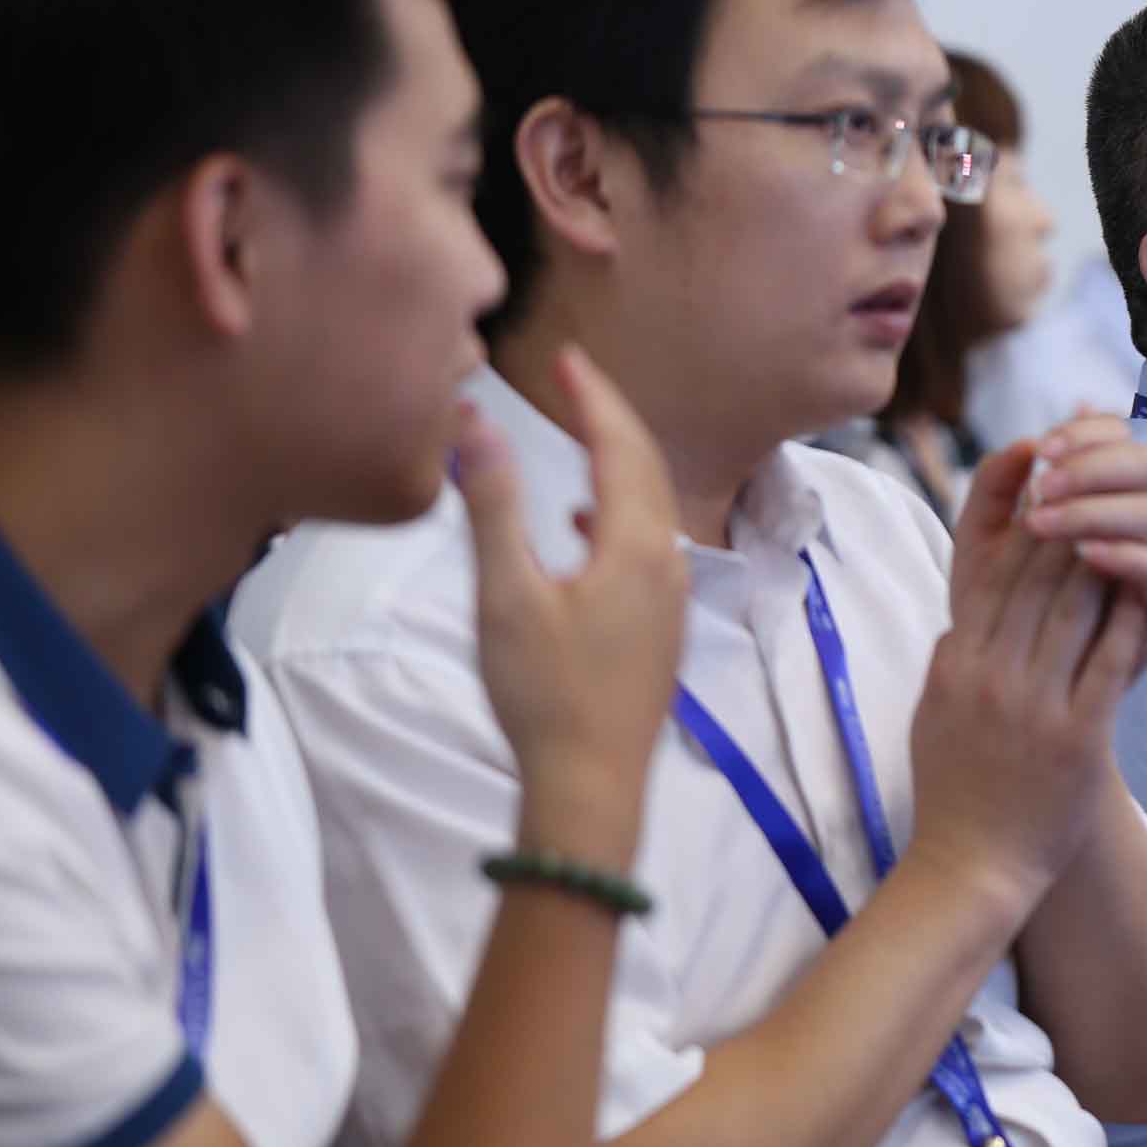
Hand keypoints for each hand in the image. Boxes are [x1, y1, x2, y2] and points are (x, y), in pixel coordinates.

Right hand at [459, 345, 687, 859]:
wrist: (591, 787)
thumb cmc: (544, 695)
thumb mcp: (505, 595)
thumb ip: (494, 506)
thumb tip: (477, 424)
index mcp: (636, 547)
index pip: (621, 446)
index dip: (594, 398)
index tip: (567, 358)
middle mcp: (667, 565)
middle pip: (646, 470)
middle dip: (610, 419)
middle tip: (575, 379)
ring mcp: (669, 601)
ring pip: (650, 509)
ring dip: (617, 465)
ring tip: (580, 434)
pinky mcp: (658, 632)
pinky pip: (645, 548)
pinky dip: (618, 516)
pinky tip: (585, 525)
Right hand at [908, 439, 1146, 903]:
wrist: (972, 866)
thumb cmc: (954, 789)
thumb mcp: (932, 713)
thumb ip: (947, 660)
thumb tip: (962, 617)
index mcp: (956, 667)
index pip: (994, 581)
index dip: (1026, 534)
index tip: (1053, 500)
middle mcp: (992, 680)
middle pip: (1035, 586)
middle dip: (1069, 533)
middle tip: (1097, 494)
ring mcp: (1035, 709)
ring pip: (1072, 615)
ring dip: (1101, 567)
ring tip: (1125, 530)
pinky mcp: (1078, 739)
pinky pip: (1105, 666)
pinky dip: (1124, 625)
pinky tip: (1141, 595)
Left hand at [1017, 412, 1146, 679]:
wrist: (1005, 682)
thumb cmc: (994, 606)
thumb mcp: (981, 541)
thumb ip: (993, 487)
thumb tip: (1025, 440)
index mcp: (1101, 491)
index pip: (1118, 435)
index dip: (1087, 432)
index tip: (1041, 449)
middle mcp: (1135, 519)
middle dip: (1094, 466)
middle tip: (1044, 485)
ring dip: (1098, 510)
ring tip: (1042, 522)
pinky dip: (1129, 555)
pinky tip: (1085, 554)